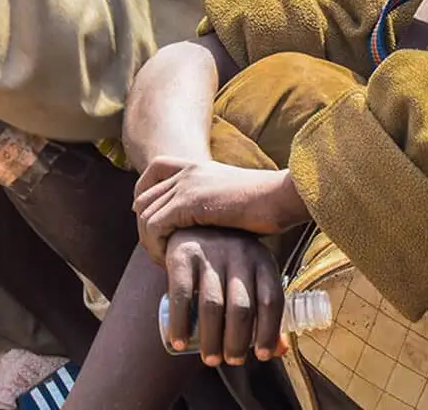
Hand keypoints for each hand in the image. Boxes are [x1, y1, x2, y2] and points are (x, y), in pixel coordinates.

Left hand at [134, 158, 308, 262]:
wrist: (283, 196)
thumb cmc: (272, 205)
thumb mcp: (237, 200)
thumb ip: (218, 206)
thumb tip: (214, 227)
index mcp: (200, 166)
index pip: (155, 169)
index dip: (144, 193)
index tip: (151, 220)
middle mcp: (189, 171)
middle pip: (143, 196)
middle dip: (144, 227)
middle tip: (159, 252)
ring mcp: (187, 185)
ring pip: (145, 214)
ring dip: (149, 241)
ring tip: (163, 262)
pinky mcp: (188, 203)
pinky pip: (154, 226)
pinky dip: (155, 246)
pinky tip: (169, 262)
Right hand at [160, 228, 288, 365]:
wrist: (193, 223)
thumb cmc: (228, 261)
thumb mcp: (252, 276)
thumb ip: (265, 310)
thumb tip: (280, 350)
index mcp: (262, 260)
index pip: (272, 300)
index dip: (269, 332)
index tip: (262, 356)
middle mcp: (240, 253)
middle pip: (242, 308)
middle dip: (238, 342)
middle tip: (232, 361)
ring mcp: (210, 253)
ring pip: (213, 305)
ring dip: (212, 339)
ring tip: (211, 360)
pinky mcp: (183, 254)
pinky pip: (181, 294)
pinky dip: (180, 323)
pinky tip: (179, 342)